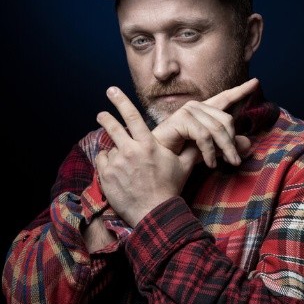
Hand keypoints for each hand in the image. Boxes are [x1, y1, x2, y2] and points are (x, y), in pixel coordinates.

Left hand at [95, 86, 195, 225]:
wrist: (154, 212)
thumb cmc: (170, 189)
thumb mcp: (183, 167)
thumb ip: (191, 151)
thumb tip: (202, 141)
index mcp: (148, 145)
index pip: (132, 117)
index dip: (121, 101)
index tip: (112, 91)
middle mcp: (130, 150)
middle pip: (113, 127)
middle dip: (105, 117)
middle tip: (100, 114)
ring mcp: (117, 164)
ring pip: (109, 148)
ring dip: (112, 150)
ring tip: (115, 157)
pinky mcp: (107, 176)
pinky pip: (103, 163)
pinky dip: (107, 165)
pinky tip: (116, 173)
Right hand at [152, 78, 258, 167]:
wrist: (157, 162)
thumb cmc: (179, 155)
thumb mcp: (209, 151)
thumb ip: (227, 146)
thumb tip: (249, 144)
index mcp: (204, 111)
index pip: (225, 98)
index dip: (240, 90)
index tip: (255, 83)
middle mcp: (196, 106)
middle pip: (227, 120)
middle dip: (232, 143)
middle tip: (235, 161)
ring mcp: (188, 110)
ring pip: (218, 129)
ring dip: (224, 150)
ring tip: (225, 164)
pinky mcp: (181, 119)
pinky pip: (204, 136)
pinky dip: (209, 152)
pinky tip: (209, 164)